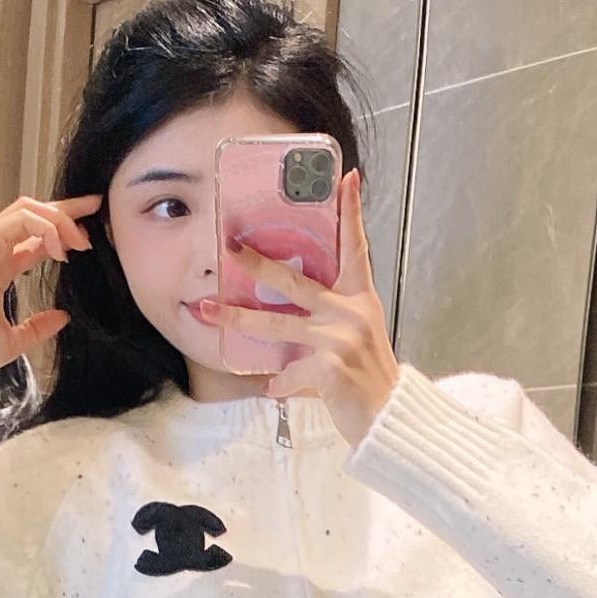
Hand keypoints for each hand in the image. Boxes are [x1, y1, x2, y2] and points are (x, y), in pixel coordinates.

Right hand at [0, 195, 100, 363]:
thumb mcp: (15, 339)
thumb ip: (38, 327)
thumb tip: (62, 318)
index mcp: (1, 266)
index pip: (35, 235)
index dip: (62, 229)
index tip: (89, 233)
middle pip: (33, 212)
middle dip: (66, 208)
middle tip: (94, 207)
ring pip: (28, 209)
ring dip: (60, 218)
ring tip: (82, 240)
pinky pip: (22, 220)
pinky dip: (46, 228)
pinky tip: (59, 250)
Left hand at [220, 167, 399, 446]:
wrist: (390, 419)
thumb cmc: (369, 377)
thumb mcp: (359, 335)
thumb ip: (332, 314)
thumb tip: (290, 307)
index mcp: (360, 298)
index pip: (356, 247)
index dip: (351, 211)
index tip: (346, 178)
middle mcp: (350, 312)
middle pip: (294, 280)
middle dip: (257, 262)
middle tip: (229, 246)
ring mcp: (339, 339)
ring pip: (276, 324)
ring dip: (237, 318)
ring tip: (206, 310)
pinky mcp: (330, 369)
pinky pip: (289, 371)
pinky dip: (279, 382)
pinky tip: (272, 389)